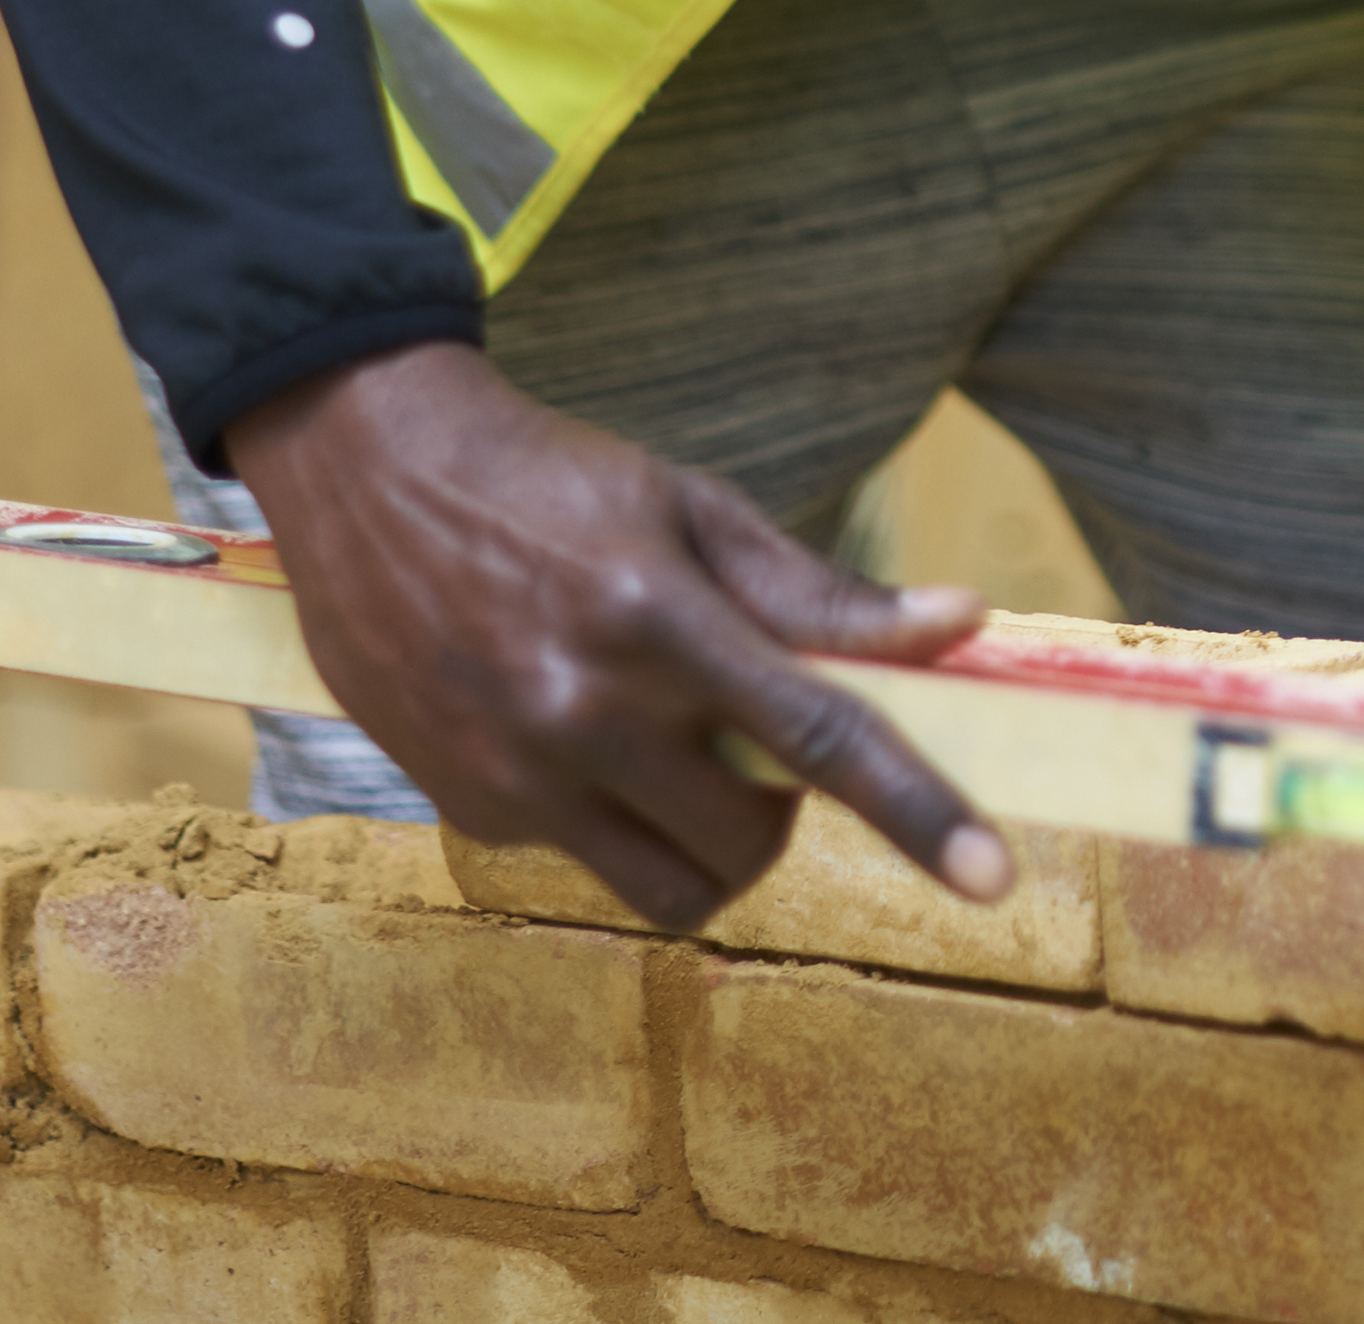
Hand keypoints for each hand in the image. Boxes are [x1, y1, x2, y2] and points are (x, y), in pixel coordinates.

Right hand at [226, 340, 1007, 928]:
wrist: (369, 473)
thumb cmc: (550, 479)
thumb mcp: (689, 507)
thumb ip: (817, 591)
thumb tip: (960, 621)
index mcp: (658, 618)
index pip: (818, 736)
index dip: (917, 811)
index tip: (994, 880)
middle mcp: (585, 709)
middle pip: (751, 840)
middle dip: (780, 808)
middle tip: (751, 734)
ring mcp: (518, 771)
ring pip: (674, 890)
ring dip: (711, 846)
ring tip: (681, 759)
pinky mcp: (470, 806)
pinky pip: (588, 861)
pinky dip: (615, 820)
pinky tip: (574, 731)